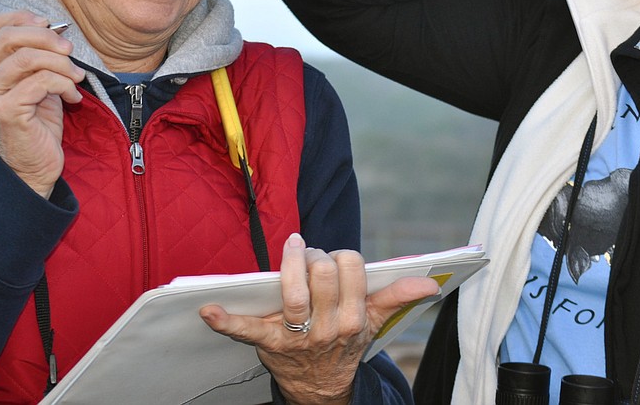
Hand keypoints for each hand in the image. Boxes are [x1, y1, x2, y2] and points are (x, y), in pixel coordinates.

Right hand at [0, 11, 83, 197]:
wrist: (33, 167)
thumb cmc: (36, 123)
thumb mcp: (34, 82)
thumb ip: (35, 56)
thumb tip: (54, 28)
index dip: (24, 17)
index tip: (50, 23)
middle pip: (10, 37)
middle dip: (47, 37)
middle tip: (69, 50)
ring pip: (27, 58)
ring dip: (61, 63)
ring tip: (76, 77)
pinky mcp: (5, 110)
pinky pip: (41, 81)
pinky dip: (64, 84)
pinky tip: (72, 98)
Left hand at [199, 234, 440, 404]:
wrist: (322, 388)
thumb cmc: (345, 342)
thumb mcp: (373, 322)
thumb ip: (399, 296)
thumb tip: (432, 282)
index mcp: (355, 318)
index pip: (351, 267)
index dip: (341, 255)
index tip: (335, 260)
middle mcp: (328, 328)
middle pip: (323, 273)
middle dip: (317, 256)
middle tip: (311, 257)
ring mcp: (297, 337)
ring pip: (294, 292)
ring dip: (290, 265)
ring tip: (291, 250)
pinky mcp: (268, 344)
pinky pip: (245, 331)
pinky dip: (225, 321)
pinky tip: (207, 310)